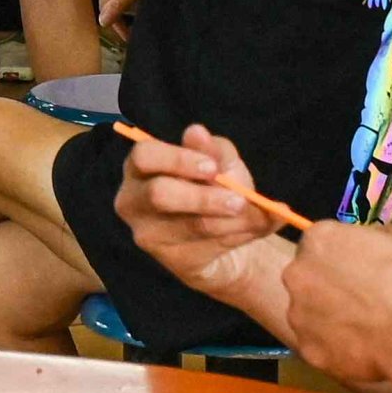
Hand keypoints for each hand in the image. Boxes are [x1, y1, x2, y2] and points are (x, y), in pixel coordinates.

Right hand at [114, 122, 289, 299]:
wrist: (227, 234)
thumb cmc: (216, 187)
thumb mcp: (221, 164)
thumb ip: (213, 150)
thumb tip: (197, 132)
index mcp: (141, 167)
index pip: (145, 156)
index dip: (177, 160)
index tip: (212, 167)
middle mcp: (134, 201)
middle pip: (159, 195)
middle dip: (203, 197)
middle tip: (237, 200)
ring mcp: (150, 234)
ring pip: (191, 225)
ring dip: (232, 219)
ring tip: (257, 214)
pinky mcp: (173, 260)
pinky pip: (209, 247)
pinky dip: (239, 236)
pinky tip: (254, 227)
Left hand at [275, 220, 391, 392]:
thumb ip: (375, 235)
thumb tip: (371, 243)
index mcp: (317, 240)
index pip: (320, 243)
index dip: (341, 256)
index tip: (360, 269)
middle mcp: (297, 275)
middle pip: (308, 278)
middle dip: (329, 286)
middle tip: (361, 299)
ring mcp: (298, 316)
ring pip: (310, 314)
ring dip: (330, 318)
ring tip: (364, 328)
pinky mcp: (308, 350)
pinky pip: (320, 346)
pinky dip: (336, 348)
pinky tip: (362, 349)